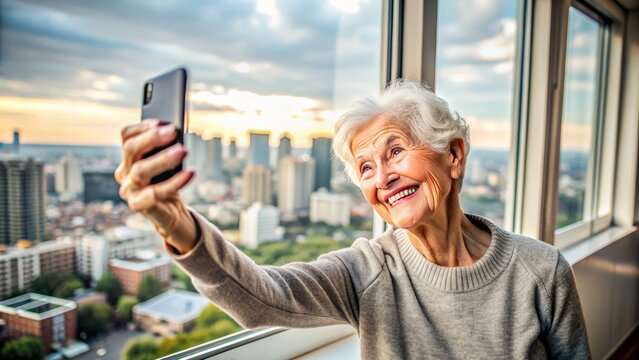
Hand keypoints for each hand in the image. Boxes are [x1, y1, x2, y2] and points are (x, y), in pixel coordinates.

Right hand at [115, 119, 196, 253]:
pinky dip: (174, 182)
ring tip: (183, 151)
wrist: (172, 213)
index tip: (163, 122)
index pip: (126, 136)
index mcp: (129, 158)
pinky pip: (154, 193)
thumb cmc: (169, 183)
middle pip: (130, 150)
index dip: (143, 127)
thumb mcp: (168, 163)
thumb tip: (174, 132)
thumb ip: (167, 148)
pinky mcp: (139, 206)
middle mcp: (124, 173)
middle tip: (173, 132)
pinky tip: (189, 173)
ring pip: (140, 170)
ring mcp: (129, 190)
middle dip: (152, 138)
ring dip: (162, 159)